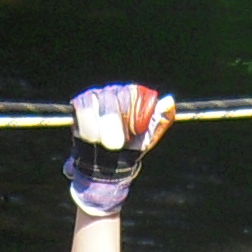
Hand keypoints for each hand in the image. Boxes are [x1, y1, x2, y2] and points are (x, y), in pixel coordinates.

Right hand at [67, 83, 174, 215]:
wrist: (112, 161)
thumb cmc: (133, 145)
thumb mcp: (151, 135)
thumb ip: (162, 119)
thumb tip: (169, 100)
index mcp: (135, 94)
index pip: (133, 94)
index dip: (133, 115)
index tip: (135, 133)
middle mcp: (116, 90)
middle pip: (113, 97)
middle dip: (113, 124)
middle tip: (115, 145)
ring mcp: (98, 95)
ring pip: (96, 103)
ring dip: (99, 128)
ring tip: (103, 144)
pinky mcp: (82, 103)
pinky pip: (83, 109)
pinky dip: (87, 125)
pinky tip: (92, 138)